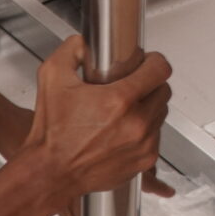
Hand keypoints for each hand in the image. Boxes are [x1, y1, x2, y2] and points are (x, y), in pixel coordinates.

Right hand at [20, 36, 176, 211]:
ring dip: (147, 108)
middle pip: (163, 91)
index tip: (147, 63)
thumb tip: (84, 43)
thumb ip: (70, 50)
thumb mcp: (51, 78)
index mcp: (119, 100)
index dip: (154, 61)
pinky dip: (144, 131)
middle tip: (132, 86)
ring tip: (124, 109)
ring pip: (161, 114)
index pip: (160, 69)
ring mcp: (143, 144)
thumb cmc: (51, 132)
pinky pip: (155, 137)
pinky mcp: (144, 161)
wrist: (50, 172)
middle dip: (150, 85)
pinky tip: (124, 129)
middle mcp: (136, 123)